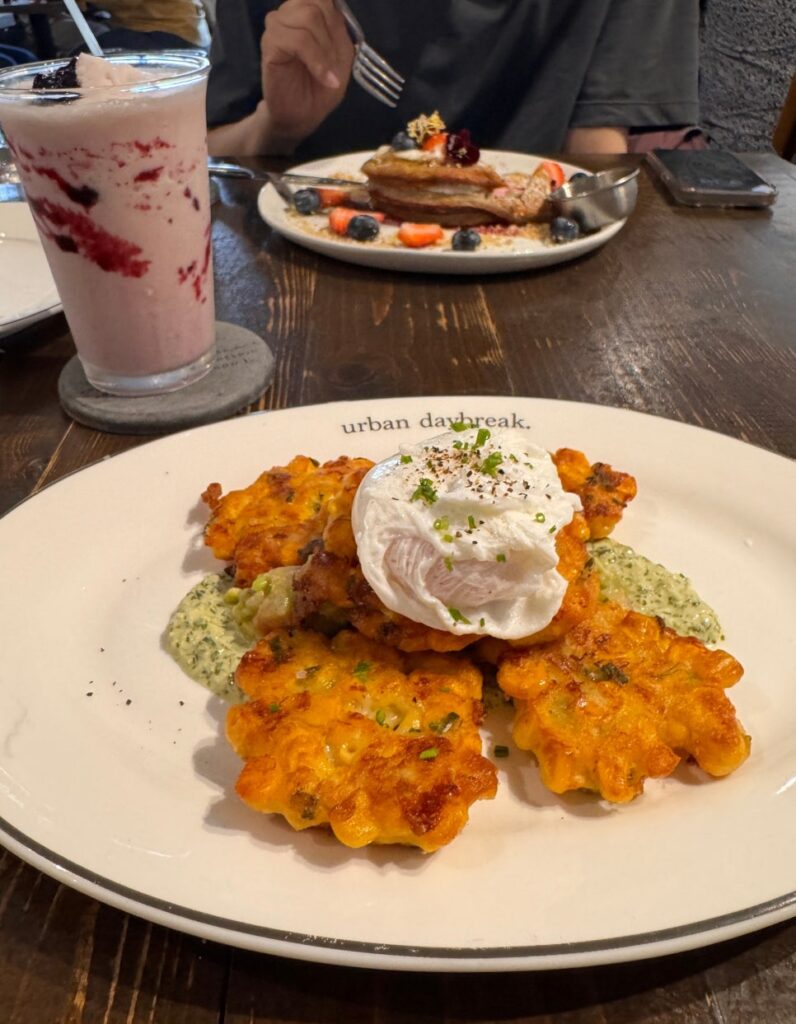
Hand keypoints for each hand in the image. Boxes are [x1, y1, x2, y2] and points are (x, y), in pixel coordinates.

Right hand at [260, 0, 353, 150]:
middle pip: (317, 2)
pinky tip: (325, 78)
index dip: (336, 20)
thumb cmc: (320, 86)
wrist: (302, 116)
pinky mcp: (270, 43)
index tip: (339, 49)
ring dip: (325, 50)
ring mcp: (277, 25)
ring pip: (308, 17)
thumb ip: (339, 26)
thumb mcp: (341, 53)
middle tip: (335, 65)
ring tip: (329, 74)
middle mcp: (289, 12)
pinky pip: (298, 40)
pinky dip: (317, 61)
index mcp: (306, 10)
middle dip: (332, 37)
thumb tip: (337, 5)